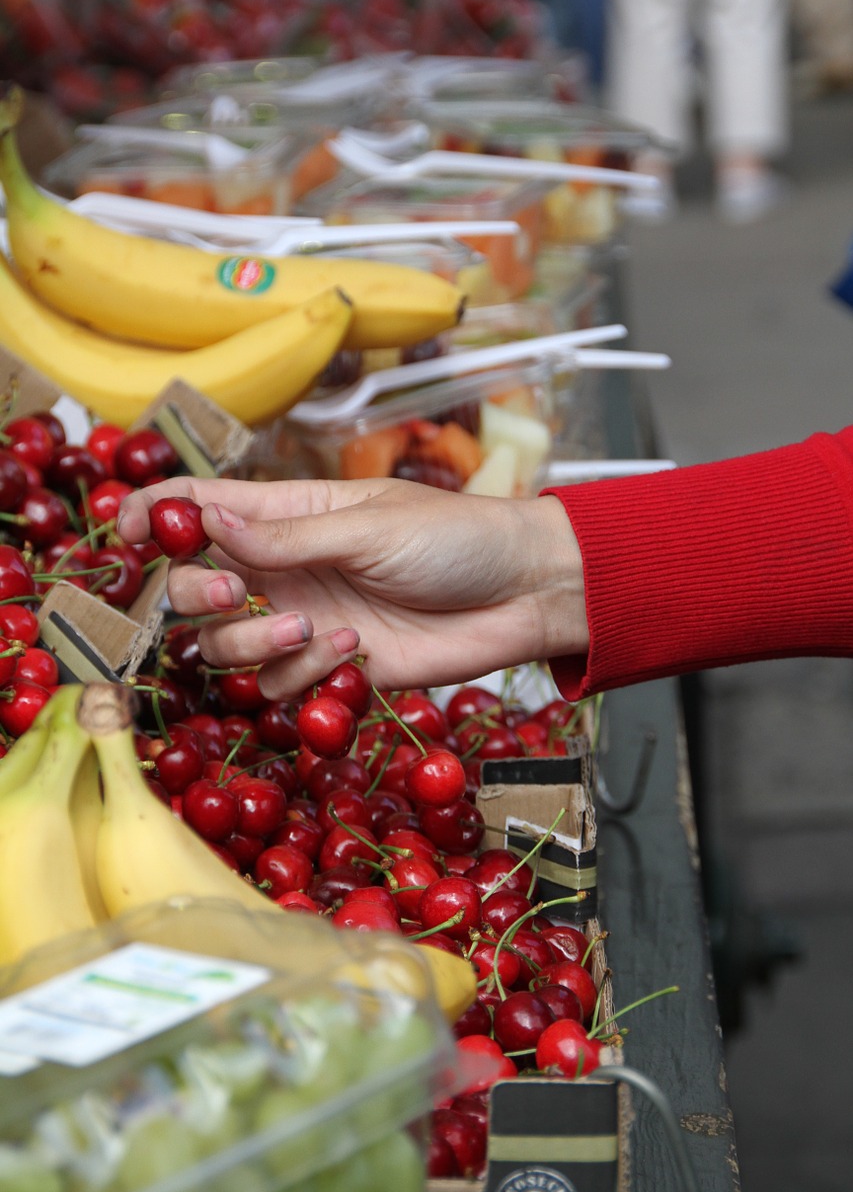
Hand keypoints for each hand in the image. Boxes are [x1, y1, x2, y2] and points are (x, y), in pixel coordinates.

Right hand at [118, 476, 587, 698]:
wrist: (519, 595)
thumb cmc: (454, 539)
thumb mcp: (369, 527)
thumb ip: (286, 536)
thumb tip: (206, 523)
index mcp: (286, 513)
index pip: (199, 506)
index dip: (154, 514)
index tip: (126, 532)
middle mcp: (281, 568)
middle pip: (191, 585)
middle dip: (194, 591)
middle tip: (232, 589)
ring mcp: (301, 621)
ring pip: (223, 646)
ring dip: (250, 642)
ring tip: (311, 629)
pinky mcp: (328, 669)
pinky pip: (275, 686)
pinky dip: (300, 675)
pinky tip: (353, 651)